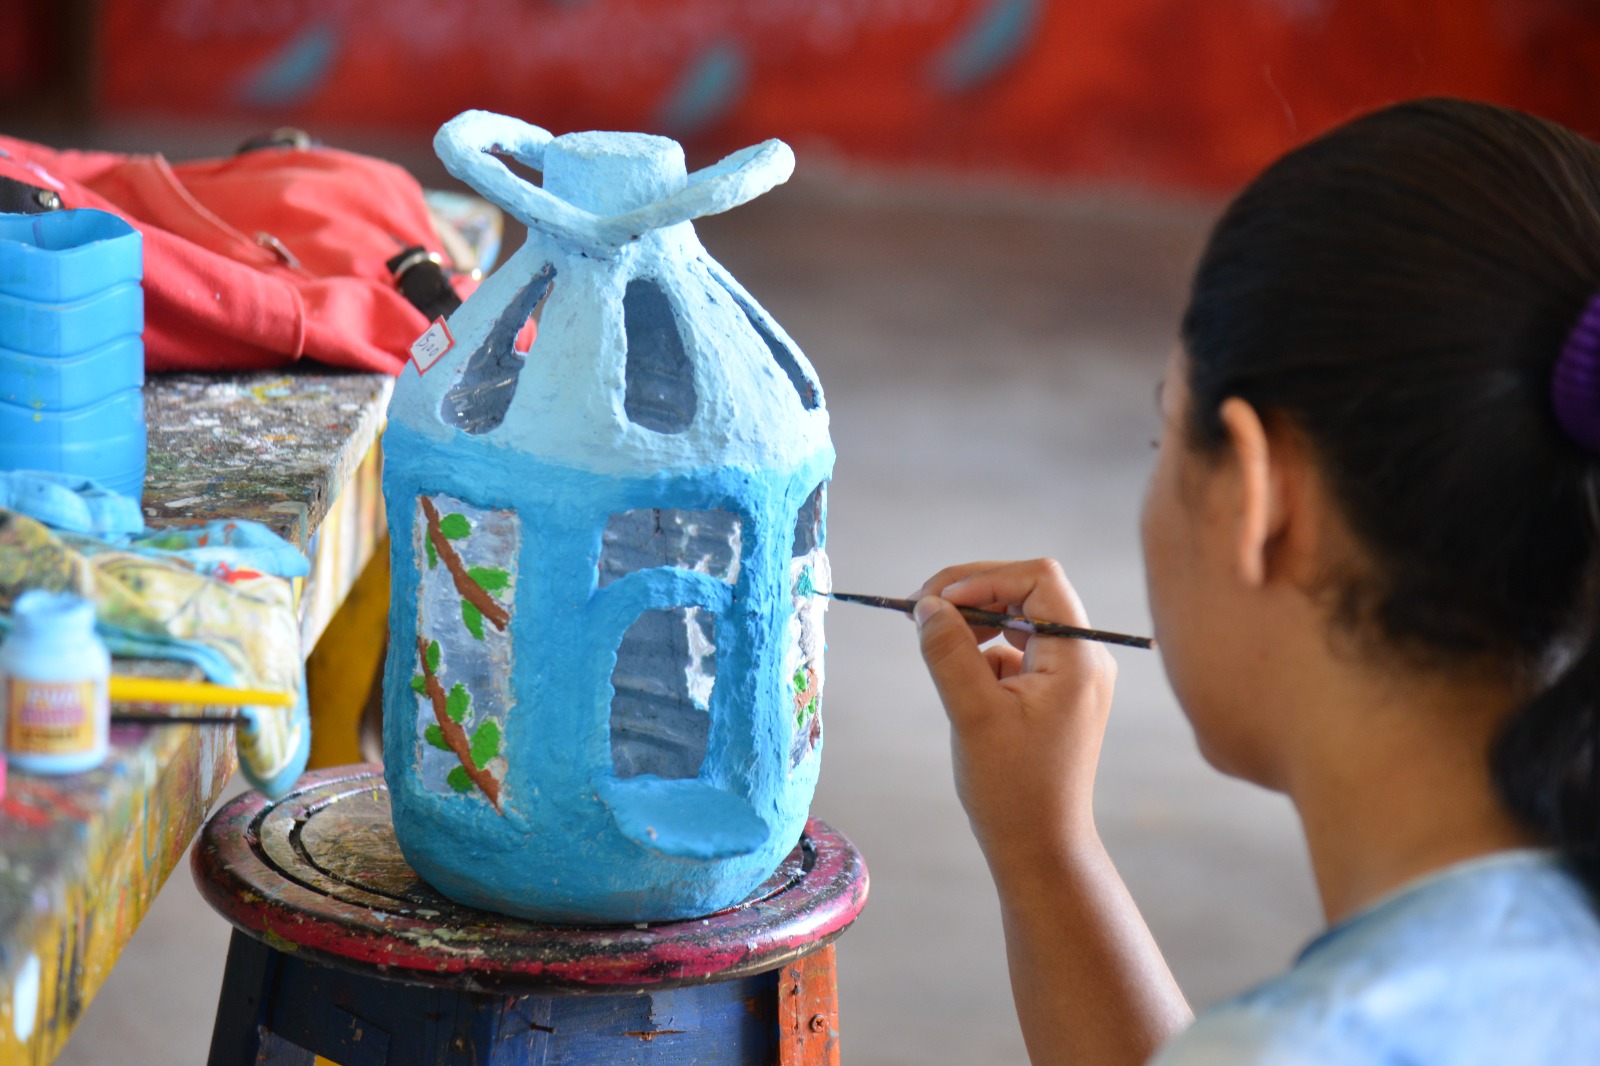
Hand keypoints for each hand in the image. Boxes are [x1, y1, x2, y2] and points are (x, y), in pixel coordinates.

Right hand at [914, 559, 1116, 879]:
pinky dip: (983, 652)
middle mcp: (1083, 658)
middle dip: (973, 595)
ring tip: (936, 641)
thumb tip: (927, 605)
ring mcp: (1070, 676)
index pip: (1038, 578)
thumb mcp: (973, 714)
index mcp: (1077, 656)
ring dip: (975, 621)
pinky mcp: (1054, 695)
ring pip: (1020, 619)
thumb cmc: (1013, 789)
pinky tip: (960, 682)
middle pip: (1028, 592)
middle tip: (921, 612)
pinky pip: (1017, 651)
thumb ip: (949, 652)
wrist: (1041, 849)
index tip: (936, 601)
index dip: (983, 577)